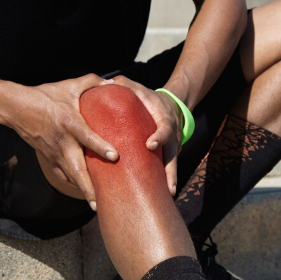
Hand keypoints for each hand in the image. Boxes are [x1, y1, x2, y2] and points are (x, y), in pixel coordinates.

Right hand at [7, 74, 118, 204]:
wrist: (16, 108)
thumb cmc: (45, 95)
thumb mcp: (69, 85)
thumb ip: (92, 82)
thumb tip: (113, 82)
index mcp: (69, 122)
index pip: (86, 136)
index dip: (100, 146)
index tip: (115, 156)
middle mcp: (62, 141)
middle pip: (76, 168)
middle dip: (88, 187)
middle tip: (101, 202)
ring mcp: (54, 153)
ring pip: (70, 176)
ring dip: (82, 191)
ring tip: (97, 205)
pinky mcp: (49, 158)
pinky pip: (62, 175)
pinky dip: (74, 184)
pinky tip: (86, 194)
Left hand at [98, 76, 183, 196]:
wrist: (170, 105)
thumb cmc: (147, 97)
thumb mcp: (138, 88)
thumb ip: (124, 85)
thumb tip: (106, 83)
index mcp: (165, 117)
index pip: (165, 126)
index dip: (160, 136)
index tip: (150, 145)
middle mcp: (173, 133)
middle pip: (174, 153)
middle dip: (170, 170)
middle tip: (167, 186)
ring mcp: (174, 146)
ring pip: (173, 164)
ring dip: (170, 180)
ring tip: (167, 195)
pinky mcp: (169, 155)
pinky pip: (167, 168)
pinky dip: (165, 181)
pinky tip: (160, 196)